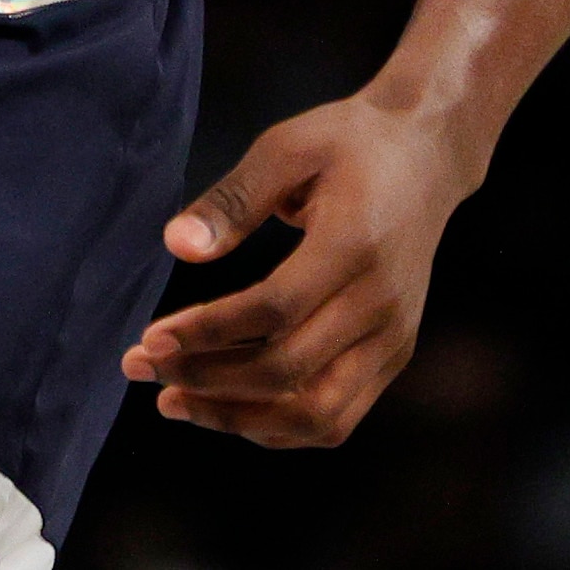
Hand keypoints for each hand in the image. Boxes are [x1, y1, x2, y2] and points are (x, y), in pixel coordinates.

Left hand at [118, 93, 470, 447]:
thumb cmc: (349, 143)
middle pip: (289, 372)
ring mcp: (393, 337)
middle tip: (142, 369)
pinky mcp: (395, 354)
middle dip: (206, 381)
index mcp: (354, 245)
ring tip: (176, 402)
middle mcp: (381, 303)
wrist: (426, 156)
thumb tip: (177, 246)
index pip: (274, 312)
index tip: (150, 339)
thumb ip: (232, 199)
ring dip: (239, 419)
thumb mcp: (287, 146)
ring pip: (318, 415)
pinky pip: (338, 416)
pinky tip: (229, 407)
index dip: (207, 333)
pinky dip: (280, 426)